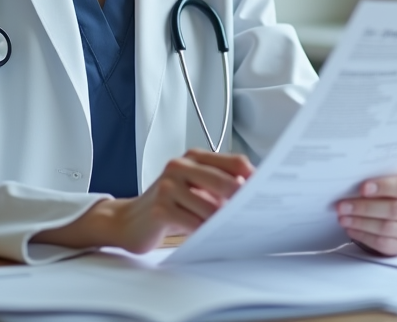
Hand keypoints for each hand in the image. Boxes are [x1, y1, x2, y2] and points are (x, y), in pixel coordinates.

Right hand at [107, 149, 253, 252]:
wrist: (126, 221)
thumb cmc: (166, 205)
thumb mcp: (192, 189)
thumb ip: (218, 185)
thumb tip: (254, 193)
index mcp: (193, 158)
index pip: (234, 162)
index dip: (255, 178)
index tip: (269, 192)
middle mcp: (180, 167)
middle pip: (226, 182)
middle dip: (243, 201)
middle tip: (257, 215)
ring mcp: (168, 186)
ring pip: (211, 207)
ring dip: (224, 223)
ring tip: (233, 231)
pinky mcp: (160, 208)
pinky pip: (194, 223)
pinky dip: (206, 233)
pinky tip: (211, 238)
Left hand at [336, 172, 396, 255]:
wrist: (391, 210)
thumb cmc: (385, 192)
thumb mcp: (384, 181)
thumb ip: (375, 179)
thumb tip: (352, 180)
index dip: (383, 187)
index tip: (362, 188)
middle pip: (394, 209)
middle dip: (365, 208)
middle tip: (342, 206)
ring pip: (387, 228)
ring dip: (361, 223)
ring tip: (343, 218)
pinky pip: (384, 244)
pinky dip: (365, 237)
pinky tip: (351, 230)